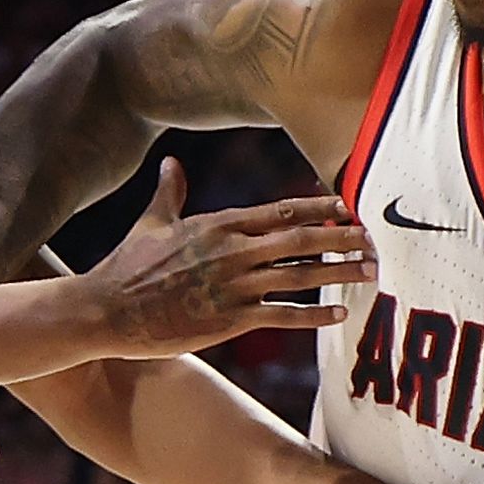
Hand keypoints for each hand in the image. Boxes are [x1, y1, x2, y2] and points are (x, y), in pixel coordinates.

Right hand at [83, 158, 375, 355]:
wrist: (108, 309)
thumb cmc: (127, 265)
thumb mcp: (151, 222)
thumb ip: (169, 192)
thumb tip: (170, 163)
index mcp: (218, 224)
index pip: (280, 210)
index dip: (318, 207)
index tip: (348, 205)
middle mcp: (232, 251)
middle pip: (300, 239)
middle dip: (341, 237)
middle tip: (375, 237)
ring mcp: (233, 286)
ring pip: (299, 275)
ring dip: (338, 272)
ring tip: (369, 271)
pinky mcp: (229, 320)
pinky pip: (282, 316)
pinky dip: (313, 316)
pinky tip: (339, 315)